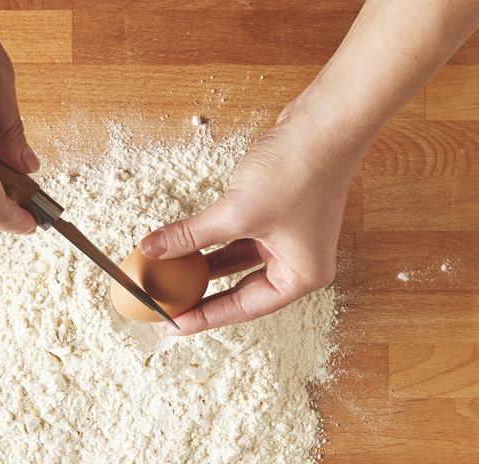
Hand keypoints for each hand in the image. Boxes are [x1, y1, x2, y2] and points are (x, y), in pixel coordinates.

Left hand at [139, 101, 359, 334]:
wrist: (325, 122)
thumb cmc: (298, 171)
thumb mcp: (236, 213)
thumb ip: (191, 237)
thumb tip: (153, 251)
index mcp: (300, 277)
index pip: (243, 308)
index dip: (203, 317)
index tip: (171, 325)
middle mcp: (299, 263)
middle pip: (242, 290)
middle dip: (203, 295)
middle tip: (168, 305)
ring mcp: (290, 238)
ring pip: (238, 262)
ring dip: (205, 266)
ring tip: (171, 277)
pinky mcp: (279, 214)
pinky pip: (240, 238)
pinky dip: (214, 241)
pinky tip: (187, 245)